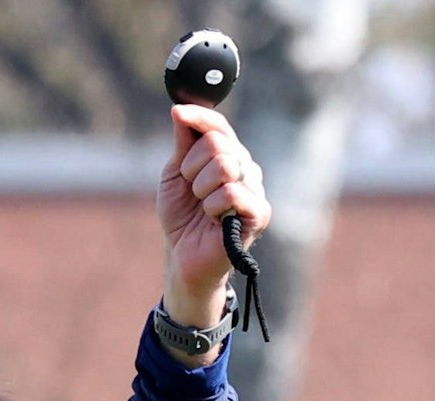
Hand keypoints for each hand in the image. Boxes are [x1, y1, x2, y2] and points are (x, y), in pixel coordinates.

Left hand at [158, 104, 270, 326]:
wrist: (183, 257)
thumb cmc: (182, 217)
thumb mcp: (175, 175)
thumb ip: (183, 144)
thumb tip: (180, 109)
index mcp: (227, 155)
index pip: (218, 125)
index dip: (199, 116)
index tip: (178, 112)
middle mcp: (245, 166)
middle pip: (218, 143)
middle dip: (192, 167)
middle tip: (191, 189)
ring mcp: (254, 188)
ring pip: (225, 165)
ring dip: (201, 188)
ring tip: (202, 206)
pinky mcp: (259, 213)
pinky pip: (233, 193)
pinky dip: (213, 206)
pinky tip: (213, 219)